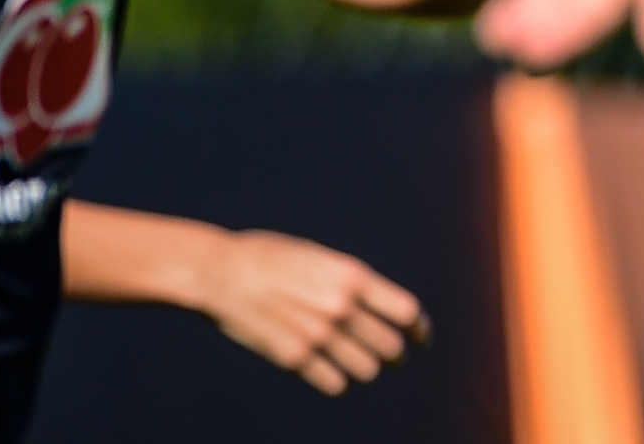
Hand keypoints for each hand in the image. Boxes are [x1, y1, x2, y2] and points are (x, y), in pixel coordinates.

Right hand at [197, 228, 429, 395]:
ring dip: (367, 368)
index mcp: (353, 276)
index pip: (407, 312)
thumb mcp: (322, 258)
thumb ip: (351, 283)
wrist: (222, 273)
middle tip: (391, 355)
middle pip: (391, 346)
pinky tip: (332, 374)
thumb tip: (378, 306)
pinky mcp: (292, 358)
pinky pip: (334, 384)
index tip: (422, 338)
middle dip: (395, 353)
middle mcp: (341, 307)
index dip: (420, 329)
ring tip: (359, 363)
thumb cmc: (272, 258)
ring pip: (367, 369)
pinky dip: (338, 382)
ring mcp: (317, 335)